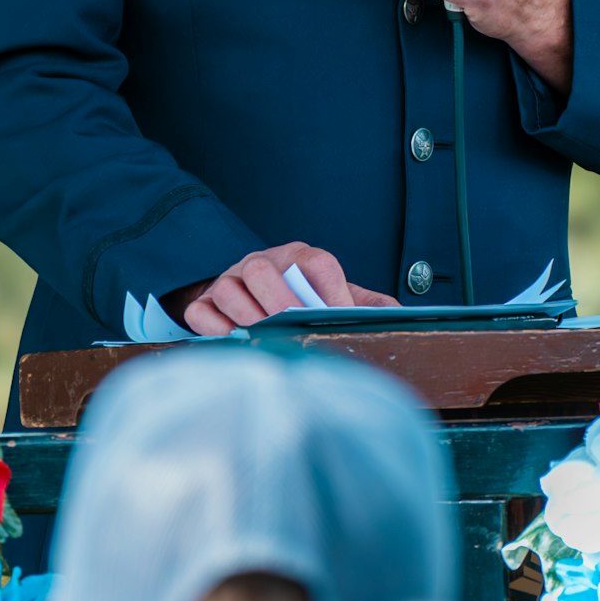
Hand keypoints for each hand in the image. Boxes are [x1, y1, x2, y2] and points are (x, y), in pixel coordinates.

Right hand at [172, 244, 398, 335]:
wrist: (255, 300)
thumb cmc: (305, 302)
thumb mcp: (340, 298)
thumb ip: (369, 305)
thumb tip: (399, 317)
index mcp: (299, 257)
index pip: (315, 262)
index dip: (329, 290)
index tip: (337, 316)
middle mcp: (261, 263)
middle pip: (261, 269)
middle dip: (279, 302)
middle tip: (292, 330)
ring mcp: (229, 281)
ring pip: (227, 289)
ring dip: (246, 317)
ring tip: (265, 341)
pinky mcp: (204, 302)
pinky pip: (199, 311)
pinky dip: (213, 327)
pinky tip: (233, 343)